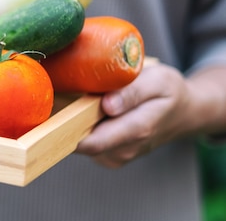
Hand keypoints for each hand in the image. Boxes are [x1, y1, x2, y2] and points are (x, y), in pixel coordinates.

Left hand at [75, 63, 194, 167]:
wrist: (182, 113)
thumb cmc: (168, 92)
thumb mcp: (157, 81)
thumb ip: (132, 92)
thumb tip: (107, 105)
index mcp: (137, 130)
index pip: (92, 141)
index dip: (68, 126)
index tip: (54, 106)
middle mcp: (123, 150)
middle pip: (80, 141)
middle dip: (67, 120)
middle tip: (63, 92)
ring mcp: (115, 156)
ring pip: (80, 142)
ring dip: (74, 121)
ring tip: (83, 98)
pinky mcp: (109, 156)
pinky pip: (85, 142)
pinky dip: (80, 126)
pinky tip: (88, 110)